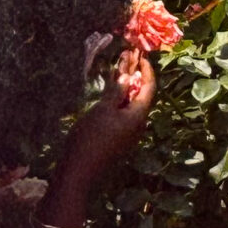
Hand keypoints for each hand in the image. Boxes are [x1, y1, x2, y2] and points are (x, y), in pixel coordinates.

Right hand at [38, 55, 156, 227]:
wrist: (78, 173)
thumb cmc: (90, 138)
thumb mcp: (102, 110)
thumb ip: (116, 92)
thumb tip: (128, 76)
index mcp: (139, 116)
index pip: (149, 87)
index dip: (146, 69)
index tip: (141, 55)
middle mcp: (138, 125)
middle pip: (141, 95)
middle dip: (134, 76)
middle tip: (128, 57)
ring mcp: (129, 134)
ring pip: (131, 105)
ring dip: (125, 87)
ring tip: (117, 71)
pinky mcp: (118, 140)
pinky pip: (123, 115)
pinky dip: (119, 101)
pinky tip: (109, 94)